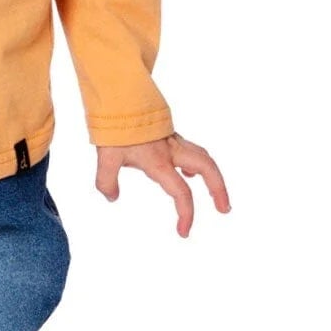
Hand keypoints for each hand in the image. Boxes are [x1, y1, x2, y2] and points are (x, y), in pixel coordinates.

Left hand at [95, 132, 230, 236]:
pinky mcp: (170, 134)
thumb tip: (112, 197)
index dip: (186, 215)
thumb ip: (107, 181)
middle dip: (219, 190)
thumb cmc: (114, 128)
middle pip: (208, 168)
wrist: (118, 98)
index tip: (184, 232)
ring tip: (216, 194)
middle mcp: (172, 151)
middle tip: (224, 209)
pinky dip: (198, 163)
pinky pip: (192, 150)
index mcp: (160, 162)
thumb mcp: (106, 157)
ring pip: (204, 157)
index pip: (182, 193)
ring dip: (214, 176)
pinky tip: (189, 172)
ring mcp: (174, 141)